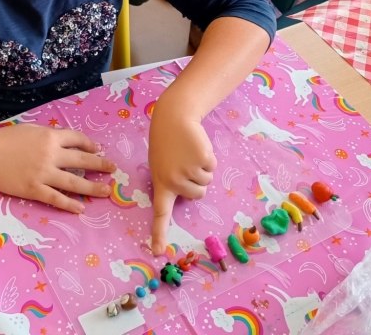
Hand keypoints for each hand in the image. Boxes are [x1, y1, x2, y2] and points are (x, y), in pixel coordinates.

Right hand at [0, 125, 113, 212]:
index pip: (77, 140)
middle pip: (82, 160)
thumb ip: (49, 136)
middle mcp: (51, 155)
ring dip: (93, 187)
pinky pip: (56, 199)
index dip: (90, 145)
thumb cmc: (6, 140)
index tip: (98, 150)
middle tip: (113, 169)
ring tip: (106, 191)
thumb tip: (67, 142)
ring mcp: (43, 174)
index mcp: (50, 137)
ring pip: (74, 182)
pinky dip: (70, 204)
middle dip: (100, 165)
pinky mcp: (34, 190)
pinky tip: (81, 208)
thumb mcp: (31, 130)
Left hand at [148, 101, 215, 255]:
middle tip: (184, 162)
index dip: (159, 234)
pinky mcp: (202, 160)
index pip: (160, 214)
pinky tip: (196, 146)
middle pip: (197, 194)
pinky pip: (212, 168)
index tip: (158, 252)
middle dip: (196, 180)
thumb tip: (186, 193)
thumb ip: (171, 182)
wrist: (173, 118)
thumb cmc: (166, 143)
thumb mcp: (162, 165)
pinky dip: (208, 158)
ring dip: (202, 168)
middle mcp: (174, 181)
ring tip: (188, 153)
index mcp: (162, 184)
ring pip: (206, 181)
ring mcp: (188, 171)